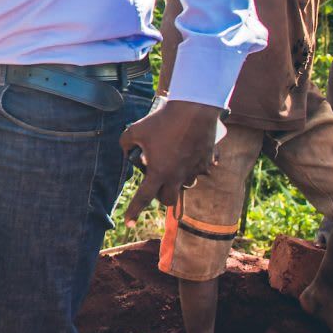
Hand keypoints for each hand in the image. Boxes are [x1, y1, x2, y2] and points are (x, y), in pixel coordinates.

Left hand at [120, 99, 222, 224]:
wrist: (194, 109)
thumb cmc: (162, 121)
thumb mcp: (135, 130)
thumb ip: (125, 144)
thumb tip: (126, 151)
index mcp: (159, 172)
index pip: (143, 198)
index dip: (133, 211)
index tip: (128, 222)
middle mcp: (178, 176)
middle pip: (169, 199)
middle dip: (160, 195)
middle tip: (154, 182)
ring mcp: (195, 169)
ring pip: (186, 185)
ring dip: (177, 181)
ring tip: (171, 164)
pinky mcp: (207, 160)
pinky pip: (200, 169)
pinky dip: (193, 165)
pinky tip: (188, 152)